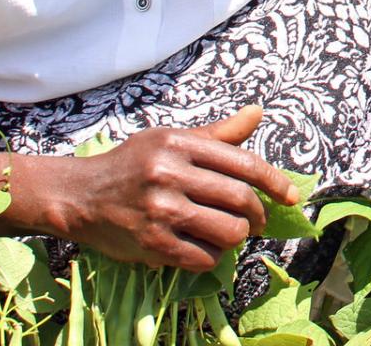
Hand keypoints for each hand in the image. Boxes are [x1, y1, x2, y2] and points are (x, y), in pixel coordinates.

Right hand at [53, 104, 299, 271]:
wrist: (80, 196)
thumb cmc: (132, 165)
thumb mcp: (171, 139)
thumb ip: (217, 134)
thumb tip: (257, 113)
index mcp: (179, 143)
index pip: (244, 163)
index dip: (275, 183)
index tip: (291, 198)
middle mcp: (170, 173)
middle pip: (240, 199)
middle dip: (257, 215)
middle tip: (256, 221)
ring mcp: (160, 210)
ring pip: (227, 231)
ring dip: (236, 237)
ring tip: (228, 233)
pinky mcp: (152, 243)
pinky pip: (204, 257)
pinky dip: (213, 256)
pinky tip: (205, 247)